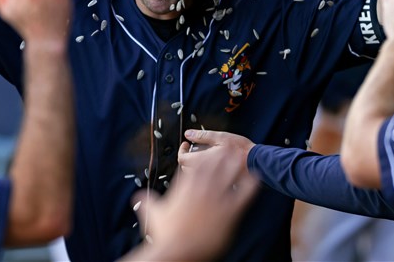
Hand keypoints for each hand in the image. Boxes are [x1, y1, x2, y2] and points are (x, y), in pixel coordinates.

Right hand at [123, 146, 258, 261]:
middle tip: (232, 143)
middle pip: (215, 164)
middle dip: (223, 153)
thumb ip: (146, 202)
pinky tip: (258, 178)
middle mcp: (202, 189)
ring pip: (230, 176)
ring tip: (246, 155)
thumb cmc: (166, 233)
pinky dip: (251, 186)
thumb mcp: (154, 214)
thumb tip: (135, 197)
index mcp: (185, 186)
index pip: (196, 164)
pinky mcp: (227, 213)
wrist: (178, 250)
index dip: (204, 153)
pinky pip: (243, 196)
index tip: (210, 146)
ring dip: (238, 164)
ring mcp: (215, 200)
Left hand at [178, 129, 254, 182]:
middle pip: (185, 169)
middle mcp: (204, 175)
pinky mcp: (218, 189)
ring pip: (194, 178)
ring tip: (202, 160)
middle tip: (194, 151)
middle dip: (188, 159)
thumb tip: (188, 134)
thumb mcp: (222, 137)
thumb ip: (203, 136)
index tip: (186, 145)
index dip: (182, 150)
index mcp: (203, 161)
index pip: (182, 158)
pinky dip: (203, 178)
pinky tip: (211, 171)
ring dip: (194, 168)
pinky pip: (204, 185)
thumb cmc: (242, 150)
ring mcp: (211, 184)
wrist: (259, 164)